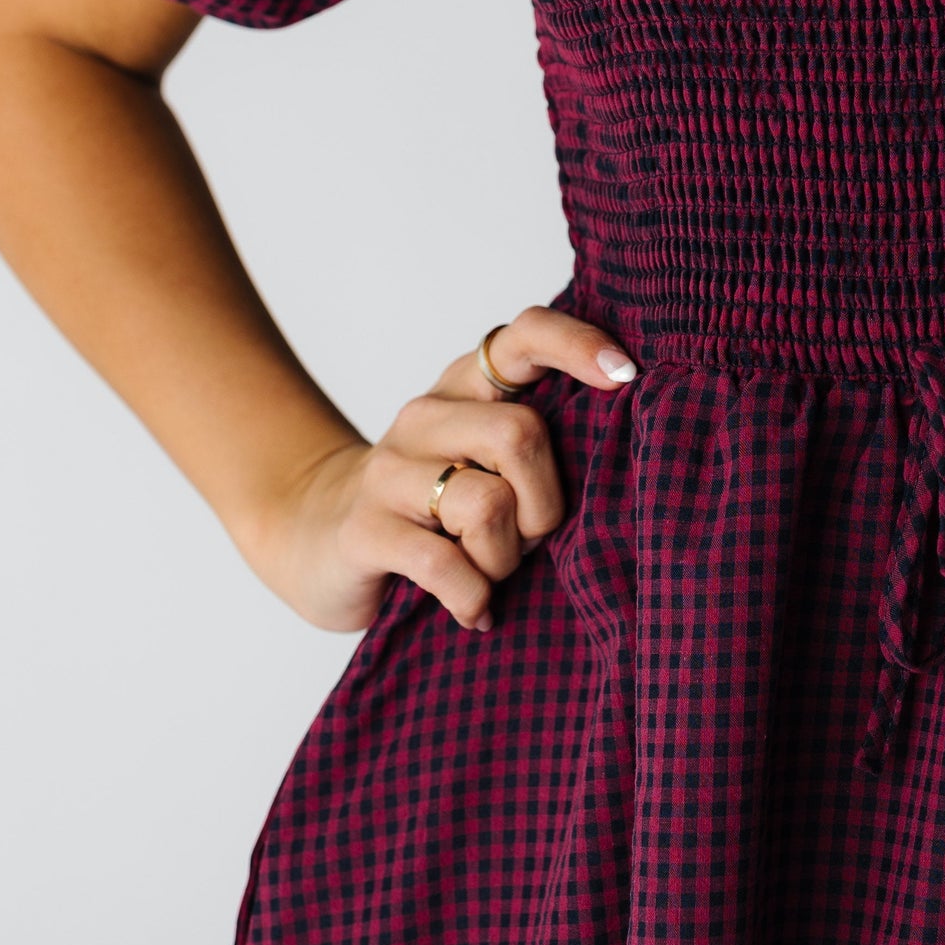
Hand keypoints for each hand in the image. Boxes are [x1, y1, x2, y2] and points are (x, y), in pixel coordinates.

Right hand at [243, 307, 639, 635]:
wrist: (315, 536)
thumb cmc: (432, 503)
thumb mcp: (483, 458)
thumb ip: (538, 441)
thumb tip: (629, 448)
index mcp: (466, 386)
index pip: (523, 334)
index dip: (578, 346)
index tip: (627, 376)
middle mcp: (426, 415)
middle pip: (520, 434)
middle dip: (546, 503)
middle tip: (533, 540)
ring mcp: (390, 471)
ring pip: (487, 504)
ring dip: (507, 558)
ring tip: (493, 574)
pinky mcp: (364, 530)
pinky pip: (445, 565)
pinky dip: (473, 596)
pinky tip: (474, 611)